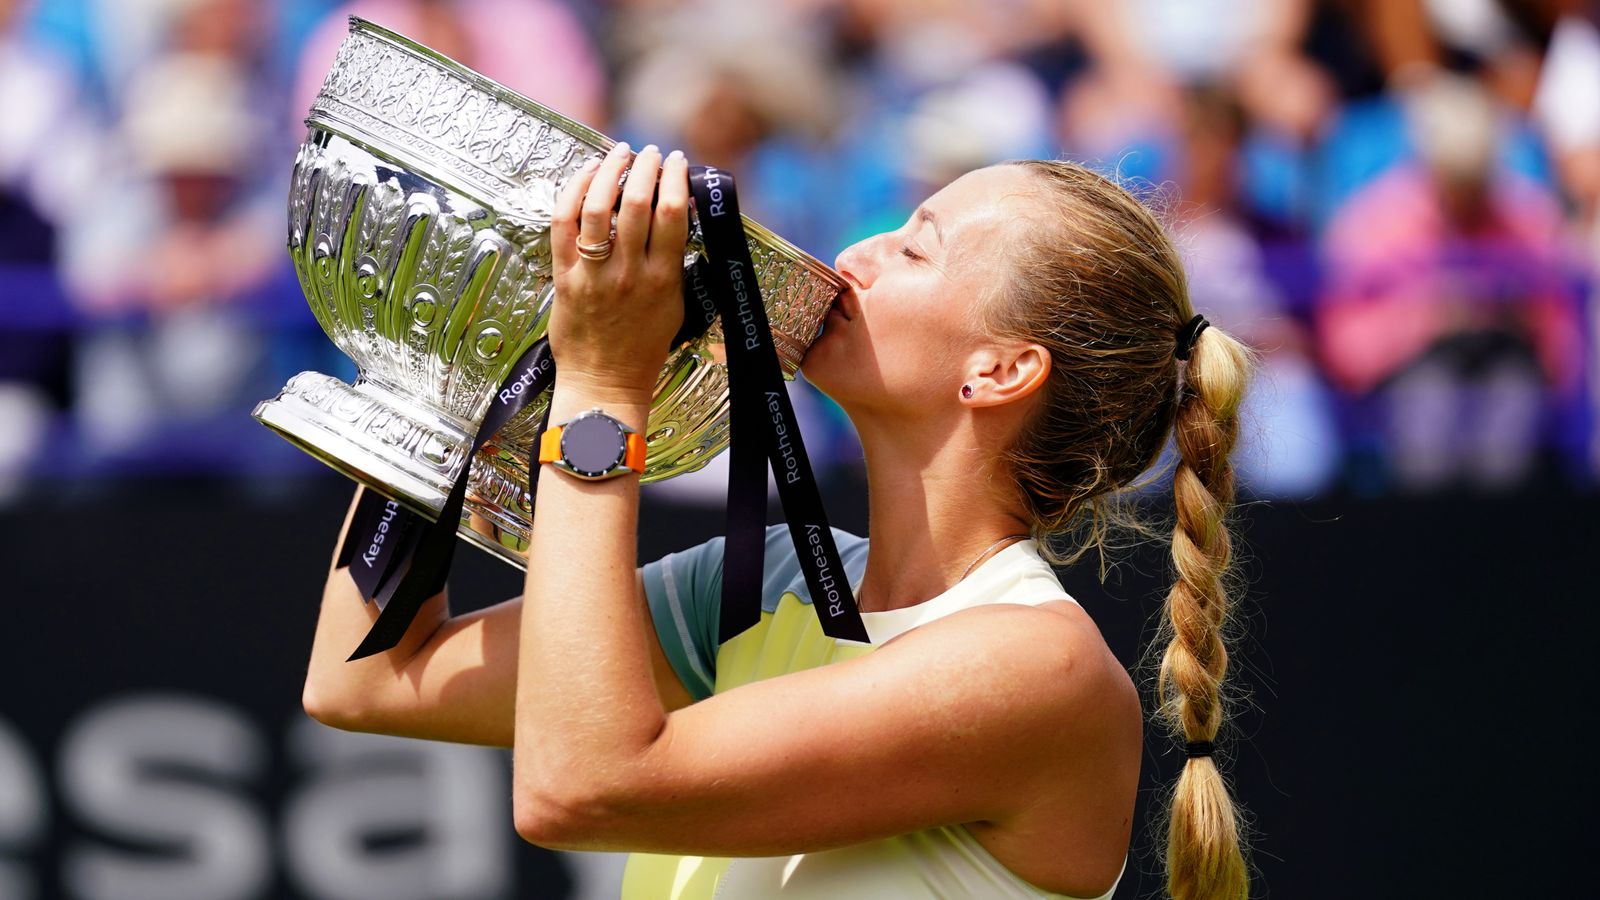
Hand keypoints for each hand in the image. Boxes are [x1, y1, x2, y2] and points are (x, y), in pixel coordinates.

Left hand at [548, 142, 688, 403]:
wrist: (605, 382)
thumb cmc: (642, 348)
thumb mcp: (674, 305)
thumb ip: (675, 264)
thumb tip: (678, 217)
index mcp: (662, 279)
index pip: (673, 213)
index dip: (676, 178)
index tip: (678, 162)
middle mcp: (629, 273)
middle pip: (638, 202)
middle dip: (646, 166)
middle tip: (651, 152)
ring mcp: (594, 274)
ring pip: (599, 207)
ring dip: (611, 171)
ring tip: (621, 153)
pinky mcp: (564, 277)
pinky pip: (563, 223)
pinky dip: (573, 191)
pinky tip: (586, 174)